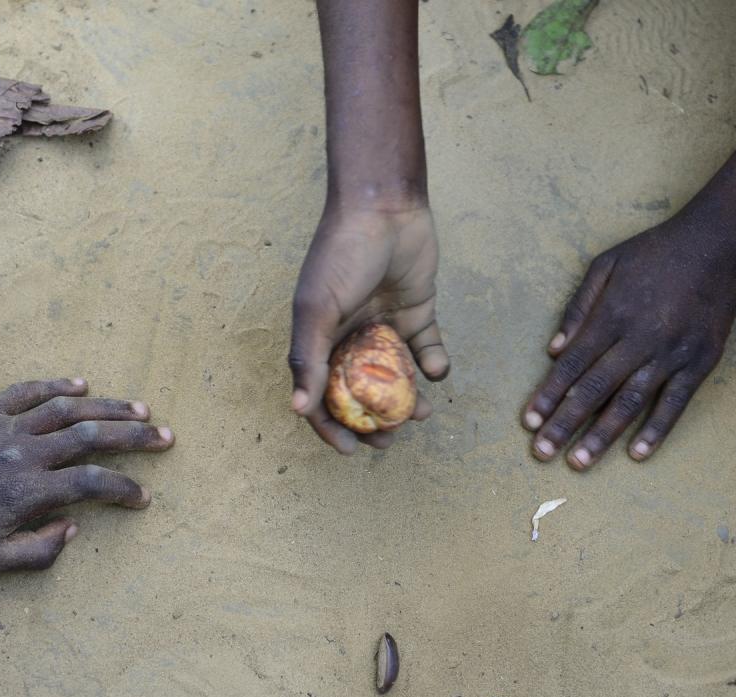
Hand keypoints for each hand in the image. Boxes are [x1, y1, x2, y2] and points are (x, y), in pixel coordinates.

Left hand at [0, 379, 172, 573]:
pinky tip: (81, 384)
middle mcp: (24, 454)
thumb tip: (72, 531)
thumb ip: (35, 553)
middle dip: (135, 436)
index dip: (125, 490)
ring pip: (67, 409)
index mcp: (28, 492)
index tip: (143, 498)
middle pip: (93, 437)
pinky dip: (56, 385)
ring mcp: (4, 429)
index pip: (93, 484)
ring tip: (140, 408)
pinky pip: (27, 392)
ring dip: (107, 406)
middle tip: (167, 437)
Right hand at [290, 203, 447, 452]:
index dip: (332, 426)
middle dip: (375, 421)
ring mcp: (385, 325)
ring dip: (408, 401)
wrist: (385, 207)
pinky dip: (435, 364)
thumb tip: (298, 410)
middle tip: (391, 440)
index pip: (320, 394)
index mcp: (319, 338)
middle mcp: (351, 336)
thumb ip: (308, 359)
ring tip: (421, 415)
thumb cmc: (341, 253)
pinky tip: (437, 369)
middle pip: (361, 392)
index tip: (353, 449)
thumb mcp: (317, 308)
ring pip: (396, 378)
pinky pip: (427, 349)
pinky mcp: (417, 312)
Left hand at [523, 213, 735, 468]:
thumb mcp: (607, 263)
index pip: (573, 363)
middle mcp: (640, 337)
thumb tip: (552, 351)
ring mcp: (672, 352)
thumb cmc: (656, 252)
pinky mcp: (700, 362)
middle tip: (543, 453)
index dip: (548, 395)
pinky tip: (637, 454)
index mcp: (613, 313)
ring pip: (631, 401)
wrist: (718, 244)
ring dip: (602, 435)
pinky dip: (656, 430)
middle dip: (565, 423)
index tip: (529, 422)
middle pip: (595, 388)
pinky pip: (675, 402)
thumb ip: (578, 307)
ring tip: (578, 462)